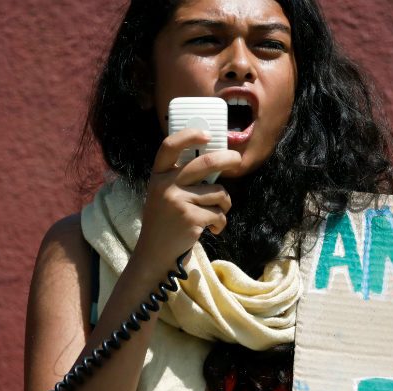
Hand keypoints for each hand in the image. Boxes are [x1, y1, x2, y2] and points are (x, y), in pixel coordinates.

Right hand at [132, 128, 240, 269]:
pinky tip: (211, 229)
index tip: (207, 134)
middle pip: (205, 163)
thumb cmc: (165, 222)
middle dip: (228, 159)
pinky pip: (219, 214)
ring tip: (215, 214)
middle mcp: (166, 185)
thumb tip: (215, 162)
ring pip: (219, 192)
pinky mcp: (191, 219)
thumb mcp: (163, 194)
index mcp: (158, 176)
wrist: (154, 254)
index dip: (189, 136)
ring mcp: (178, 202)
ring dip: (225, 204)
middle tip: (237, 160)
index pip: (169, 146)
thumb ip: (180, 179)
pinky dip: (220, 223)